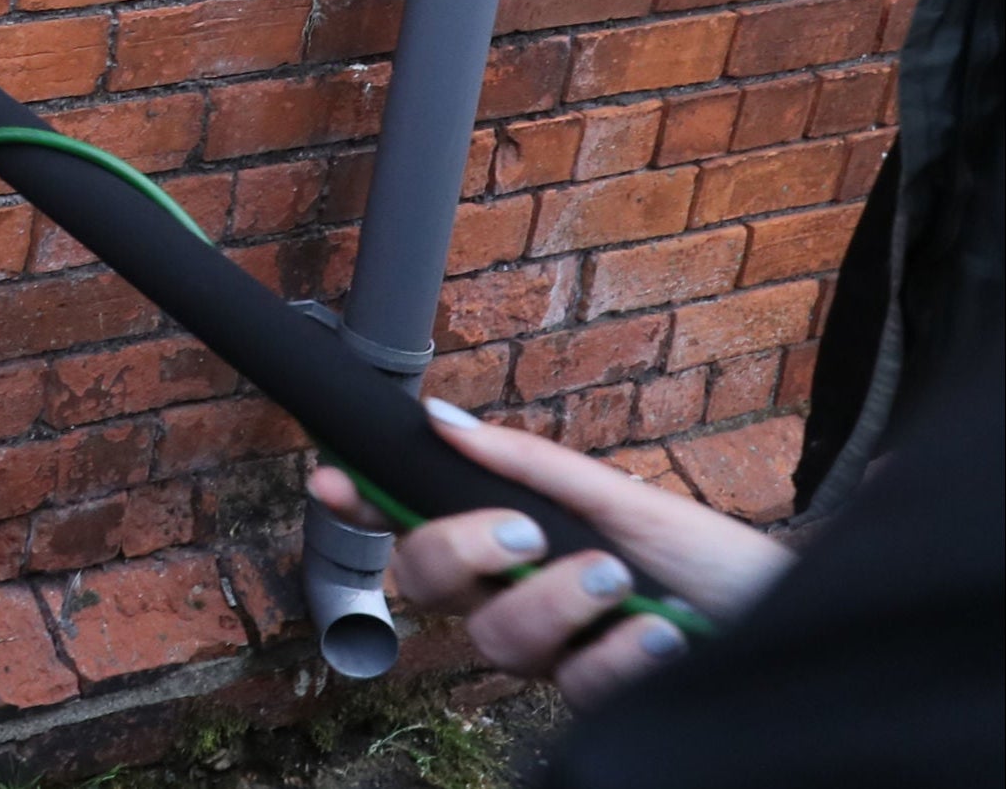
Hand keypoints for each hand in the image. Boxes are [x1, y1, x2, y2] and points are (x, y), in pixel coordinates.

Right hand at [311, 401, 789, 707]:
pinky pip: (572, 685)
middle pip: (429, 584)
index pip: (416, 521)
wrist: (794, 626)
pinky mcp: (594, 703)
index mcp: (514, 539)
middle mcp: (517, 598)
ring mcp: (552, 654)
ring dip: (555, 603)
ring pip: (494, 640)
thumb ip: (528, 464)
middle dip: (460, 550)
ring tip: (619, 581)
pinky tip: (659, 634)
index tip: (329, 479)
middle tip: (524, 532)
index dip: (363, 504)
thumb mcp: (621, 498)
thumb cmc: (711, 561)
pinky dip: (617, 654)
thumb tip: (440, 417)